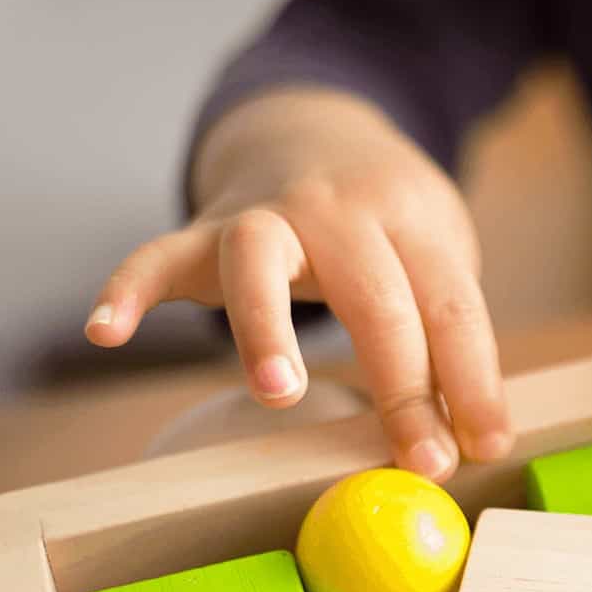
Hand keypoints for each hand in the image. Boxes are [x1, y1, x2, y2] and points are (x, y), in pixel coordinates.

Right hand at [88, 90, 509, 480]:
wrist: (314, 130)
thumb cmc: (390, 222)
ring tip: (280, 393)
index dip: (474, 382)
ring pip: (260, 259)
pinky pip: (157, 254)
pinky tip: (108, 331)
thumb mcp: (438, 254)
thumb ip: (446, 334)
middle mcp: (341, 212)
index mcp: (413, 222)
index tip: (484, 448)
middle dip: (404, 387)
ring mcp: (266, 215)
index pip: (453, 307)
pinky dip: (128, 289)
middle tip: (421, 461)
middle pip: (378, 299)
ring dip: (268, 326)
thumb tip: (465, 438)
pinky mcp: (202, 230)